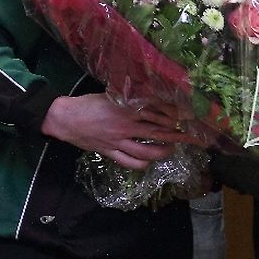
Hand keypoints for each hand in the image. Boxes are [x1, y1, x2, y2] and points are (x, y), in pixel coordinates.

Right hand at [41, 93, 201, 169]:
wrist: (66, 118)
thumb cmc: (88, 103)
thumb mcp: (111, 95)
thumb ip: (130, 98)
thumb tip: (151, 98)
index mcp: (127, 108)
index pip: (158, 112)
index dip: (174, 116)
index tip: (185, 116)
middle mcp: (126, 126)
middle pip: (159, 132)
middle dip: (178, 136)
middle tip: (192, 138)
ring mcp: (119, 141)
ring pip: (148, 151)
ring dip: (164, 151)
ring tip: (172, 148)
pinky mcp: (111, 152)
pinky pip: (131, 162)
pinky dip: (143, 163)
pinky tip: (149, 161)